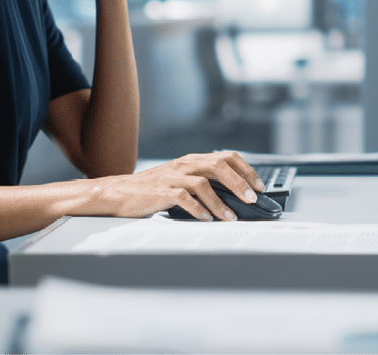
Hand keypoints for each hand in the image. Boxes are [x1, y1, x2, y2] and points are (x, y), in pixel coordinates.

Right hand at [78, 151, 263, 221]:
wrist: (118, 192)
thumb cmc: (151, 190)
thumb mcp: (179, 180)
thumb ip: (202, 183)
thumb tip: (233, 198)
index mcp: (191, 161)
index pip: (226, 158)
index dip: (246, 170)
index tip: (259, 186)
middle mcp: (184, 165)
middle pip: (219, 166)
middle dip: (240, 183)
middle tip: (252, 199)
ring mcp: (172, 177)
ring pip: (204, 183)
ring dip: (221, 202)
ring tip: (231, 217)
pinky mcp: (161, 192)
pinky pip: (184, 199)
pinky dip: (198, 210)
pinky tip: (206, 219)